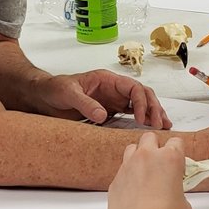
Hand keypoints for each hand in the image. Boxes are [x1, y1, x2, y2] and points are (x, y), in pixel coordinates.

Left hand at [34, 69, 171, 129]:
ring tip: (164, 126)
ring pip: (140, 104)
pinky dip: (143, 120)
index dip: (141, 101)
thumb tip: (102, 115)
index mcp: (107, 79)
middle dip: (154, 108)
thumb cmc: (54, 89)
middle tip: (160, 125)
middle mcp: (114, 89)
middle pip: (142, 95)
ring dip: (153, 113)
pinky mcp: (110, 111)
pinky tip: (150, 128)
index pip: (132, 87)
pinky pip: (131, 114)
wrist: (43, 97)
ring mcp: (113, 100)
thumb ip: (84, 103)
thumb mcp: (67, 93)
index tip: (142, 118)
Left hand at [108, 133, 191, 208]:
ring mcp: (128, 167)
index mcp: (169, 158)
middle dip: (155, 147)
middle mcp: (147, 158)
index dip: (178, 151)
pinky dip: (127, 177)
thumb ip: (178, 191)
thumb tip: (173, 195)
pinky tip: (133, 192)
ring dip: (138, 156)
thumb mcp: (184, 204)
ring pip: (132, 149)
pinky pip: (121, 171)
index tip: (178, 160)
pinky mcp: (115, 181)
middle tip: (160, 163)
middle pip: (150, 137)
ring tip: (144, 173)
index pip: (176, 142)